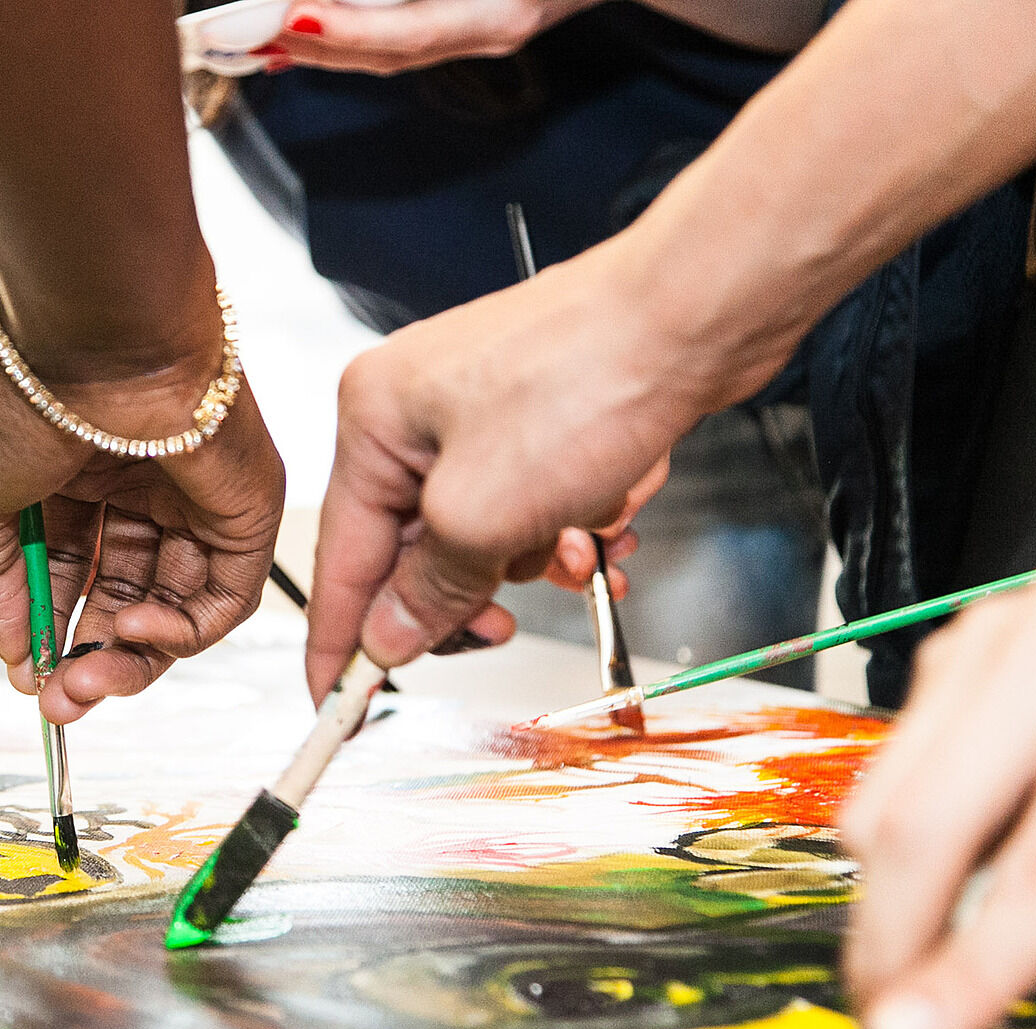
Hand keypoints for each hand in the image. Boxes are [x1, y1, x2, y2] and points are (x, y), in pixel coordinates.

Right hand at [0, 344, 286, 725]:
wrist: (100, 336)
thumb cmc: (26, 396)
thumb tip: (18, 659)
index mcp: (75, 473)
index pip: (71, 574)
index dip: (52, 630)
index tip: (29, 677)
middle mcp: (139, 488)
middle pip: (124, 598)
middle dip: (89, 658)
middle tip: (61, 703)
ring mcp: (196, 501)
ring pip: (174, 610)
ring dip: (129, 659)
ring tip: (87, 680)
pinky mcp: (246, 511)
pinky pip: (222, 599)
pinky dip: (179, 633)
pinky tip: (131, 629)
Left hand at [260, 0, 600, 75]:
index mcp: (504, 9)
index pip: (411, 31)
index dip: (350, 30)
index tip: (296, 16)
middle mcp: (495, 25)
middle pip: (387, 52)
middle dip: (314, 43)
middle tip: (248, 30)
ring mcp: (488, 31)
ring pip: (389, 53)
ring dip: (322, 47)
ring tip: (261, 37)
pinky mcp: (479, 24)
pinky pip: (404, 41)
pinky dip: (352, 40)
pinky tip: (306, 35)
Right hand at [305, 236, 726, 700]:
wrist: (700, 314)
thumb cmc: (588, 378)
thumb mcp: (484, 517)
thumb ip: (428, 591)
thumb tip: (388, 642)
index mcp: (372, 420)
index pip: (342, 559)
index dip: (341, 643)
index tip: (335, 708)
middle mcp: (414, 413)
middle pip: (413, 554)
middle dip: (467, 593)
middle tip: (496, 628)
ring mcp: (478, 413)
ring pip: (482, 537)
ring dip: (534, 558)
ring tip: (581, 544)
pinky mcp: (538, 418)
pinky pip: (531, 507)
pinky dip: (569, 527)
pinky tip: (607, 518)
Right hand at [841, 581, 1035, 1028]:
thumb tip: (978, 976)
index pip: (1034, 876)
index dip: (968, 967)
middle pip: (922, 826)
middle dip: (891, 938)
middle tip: (882, 1009)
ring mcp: (991, 641)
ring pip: (884, 791)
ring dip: (896, 888)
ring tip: (927, 941)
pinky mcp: (964, 644)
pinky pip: (902, 756)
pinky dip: (917, 823)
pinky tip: (966, 857)